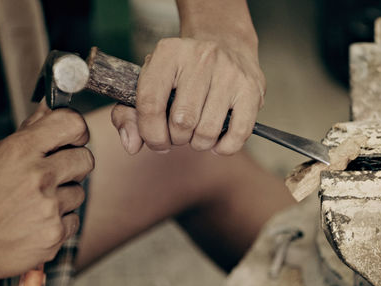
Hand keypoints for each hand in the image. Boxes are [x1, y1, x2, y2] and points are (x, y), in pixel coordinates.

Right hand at [0, 102, 93, 285]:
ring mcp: (49, 207)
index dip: (77, 130)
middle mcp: (38, 177)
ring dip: (64, 196)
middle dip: (73, 165)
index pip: (72, 123)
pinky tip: (37, 222)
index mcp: (20, 151)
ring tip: (36, 203)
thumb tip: (50, 106)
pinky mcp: (55, 234)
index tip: (74, 137)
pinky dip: (60, 222)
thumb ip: (29, 131)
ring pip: (80, 192)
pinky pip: (74, 220)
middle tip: (54, 174)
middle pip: (85, 158)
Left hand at [111, 36, 264, 155]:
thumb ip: (129, 115)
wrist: (224, 43)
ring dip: (198, 144)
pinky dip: (224, 147)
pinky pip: (237, 134)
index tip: (156, 141)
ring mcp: (229, 72)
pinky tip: (217, 142)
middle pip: (181, 122)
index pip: (150, 104)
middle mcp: (201, 58)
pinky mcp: (251, 89)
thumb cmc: (181, 72)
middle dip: (176, 139)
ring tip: (197, 133)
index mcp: (168, 53)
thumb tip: (131, 145)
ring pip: (207, 131)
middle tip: (179, 133)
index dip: (150, 133)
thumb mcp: (150, 82)